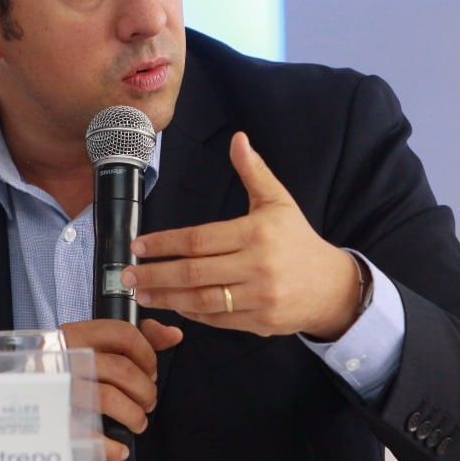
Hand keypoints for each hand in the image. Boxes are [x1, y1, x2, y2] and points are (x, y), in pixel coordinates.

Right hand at [59, 318, 182, 460]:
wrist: (13, 387)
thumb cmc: (63, 363)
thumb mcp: (92, 341)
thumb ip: (137, 335)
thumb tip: (174, 335)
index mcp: (78, 334)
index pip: (123, 334)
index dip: (147, 354)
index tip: (152, 371)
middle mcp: (68, 357)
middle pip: (121, 370)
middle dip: (145, 390)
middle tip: (149, 402)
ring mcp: (60, 388)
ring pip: (108, 399)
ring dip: (134, 416)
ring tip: (138, 422)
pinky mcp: (53, 418)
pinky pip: (86, 433)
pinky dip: (109, 445)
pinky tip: (119, 448)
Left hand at [123, 132, 360, 339]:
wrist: (332, 286)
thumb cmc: (297, 240)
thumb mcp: (278, 201)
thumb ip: (253, 172)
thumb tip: (238, 139)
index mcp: (256, 233)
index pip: (199, 239)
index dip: (165, 243)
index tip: (138, 245)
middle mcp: (257, 266)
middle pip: (195, 272)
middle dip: (156, 274)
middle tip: (127, 274)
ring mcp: (259, 297)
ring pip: (202, 300)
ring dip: (167, 297)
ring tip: (141, 293)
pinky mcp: (260, 322)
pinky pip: (218, 319)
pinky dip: (192, 312)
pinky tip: (172, 304)